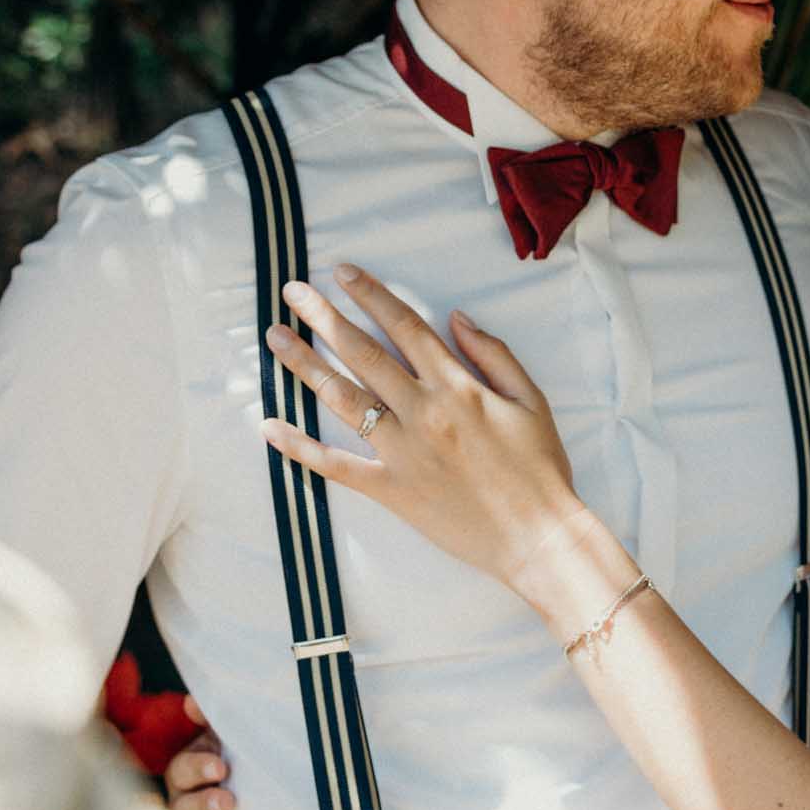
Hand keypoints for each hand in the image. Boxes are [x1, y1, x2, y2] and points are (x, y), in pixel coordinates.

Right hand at [166, 694, 234, 809]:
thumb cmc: (246, 779)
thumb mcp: (237, 749)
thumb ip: (219, 724)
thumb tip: (193, 701)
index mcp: (192, 777)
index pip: (182, 769)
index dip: (196, 766)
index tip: (221, 766)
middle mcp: (184, 809)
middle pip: (180, 806)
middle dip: (201, 802)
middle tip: (228, 800)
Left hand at [260, 264, 593, 601]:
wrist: (538, 536)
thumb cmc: (540, 468)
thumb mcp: (531, 400)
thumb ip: (494, 354)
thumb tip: (456, 318)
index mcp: (457, 386)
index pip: (405, 326)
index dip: (372, 295)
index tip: (343, 272)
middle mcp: (422, 412)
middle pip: (363, 353)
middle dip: (325, 317)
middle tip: (293, 291)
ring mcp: (401, 452)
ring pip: (342, 398)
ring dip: (305, 365)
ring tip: (275, 338)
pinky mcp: (389, 489)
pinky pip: (336, 465)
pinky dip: (300, 447)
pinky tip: (269, 427)